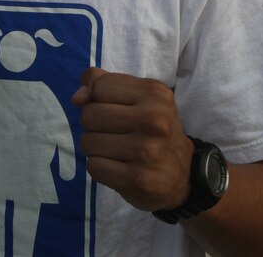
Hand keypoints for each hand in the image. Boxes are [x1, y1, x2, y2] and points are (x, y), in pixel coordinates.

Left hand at [72, 67, 193, 211]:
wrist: (185, 174)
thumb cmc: (154, 129)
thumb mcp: (139, 97)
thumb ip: (104, 84)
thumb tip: (77, 97)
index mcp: (154, 93)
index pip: (99, 86)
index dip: (96, 98)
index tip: (112, 108)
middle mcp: (153, 120)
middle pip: (89, 115)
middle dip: (94, 125)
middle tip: (115, 133)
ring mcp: (145, 151)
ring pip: (87, 142)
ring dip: (95, 148)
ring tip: (117, 150)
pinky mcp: (137, 179)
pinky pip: (93, 166)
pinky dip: (100, 167)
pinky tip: (119, 167)